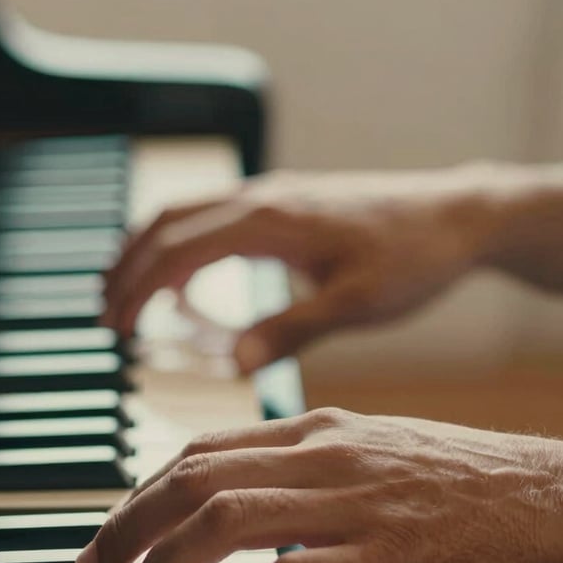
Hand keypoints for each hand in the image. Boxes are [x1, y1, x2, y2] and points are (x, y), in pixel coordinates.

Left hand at [75, 409, 562, 562]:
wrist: (558, 500)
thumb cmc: (465, 486)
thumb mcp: (374, 457)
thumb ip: (306, 473)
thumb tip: (243, 508)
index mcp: (319, 429)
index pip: (202, 450)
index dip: (143, 490)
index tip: (113, 528)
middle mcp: (327, 455)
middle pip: (195, 480)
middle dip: (129, 525)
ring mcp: (357, 502)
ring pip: (228, 522)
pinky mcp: (389, 557)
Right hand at [102, 165, 494, 370]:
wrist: (459, 216)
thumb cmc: (414, 258)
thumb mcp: (354, 303)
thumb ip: (291, 330)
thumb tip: (236, 365)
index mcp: (270, 221)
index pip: (178, 249)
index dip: (138, 288)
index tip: (115, 328)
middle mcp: (263, 198)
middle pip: (167, 223)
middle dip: (127, 268)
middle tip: (104, 317)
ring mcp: (272, 196)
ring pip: (185, 213)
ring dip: (147, 251)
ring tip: (124, 296)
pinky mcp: (284, 205)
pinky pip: (212, 218)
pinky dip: (179, 246)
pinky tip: (181, 280)